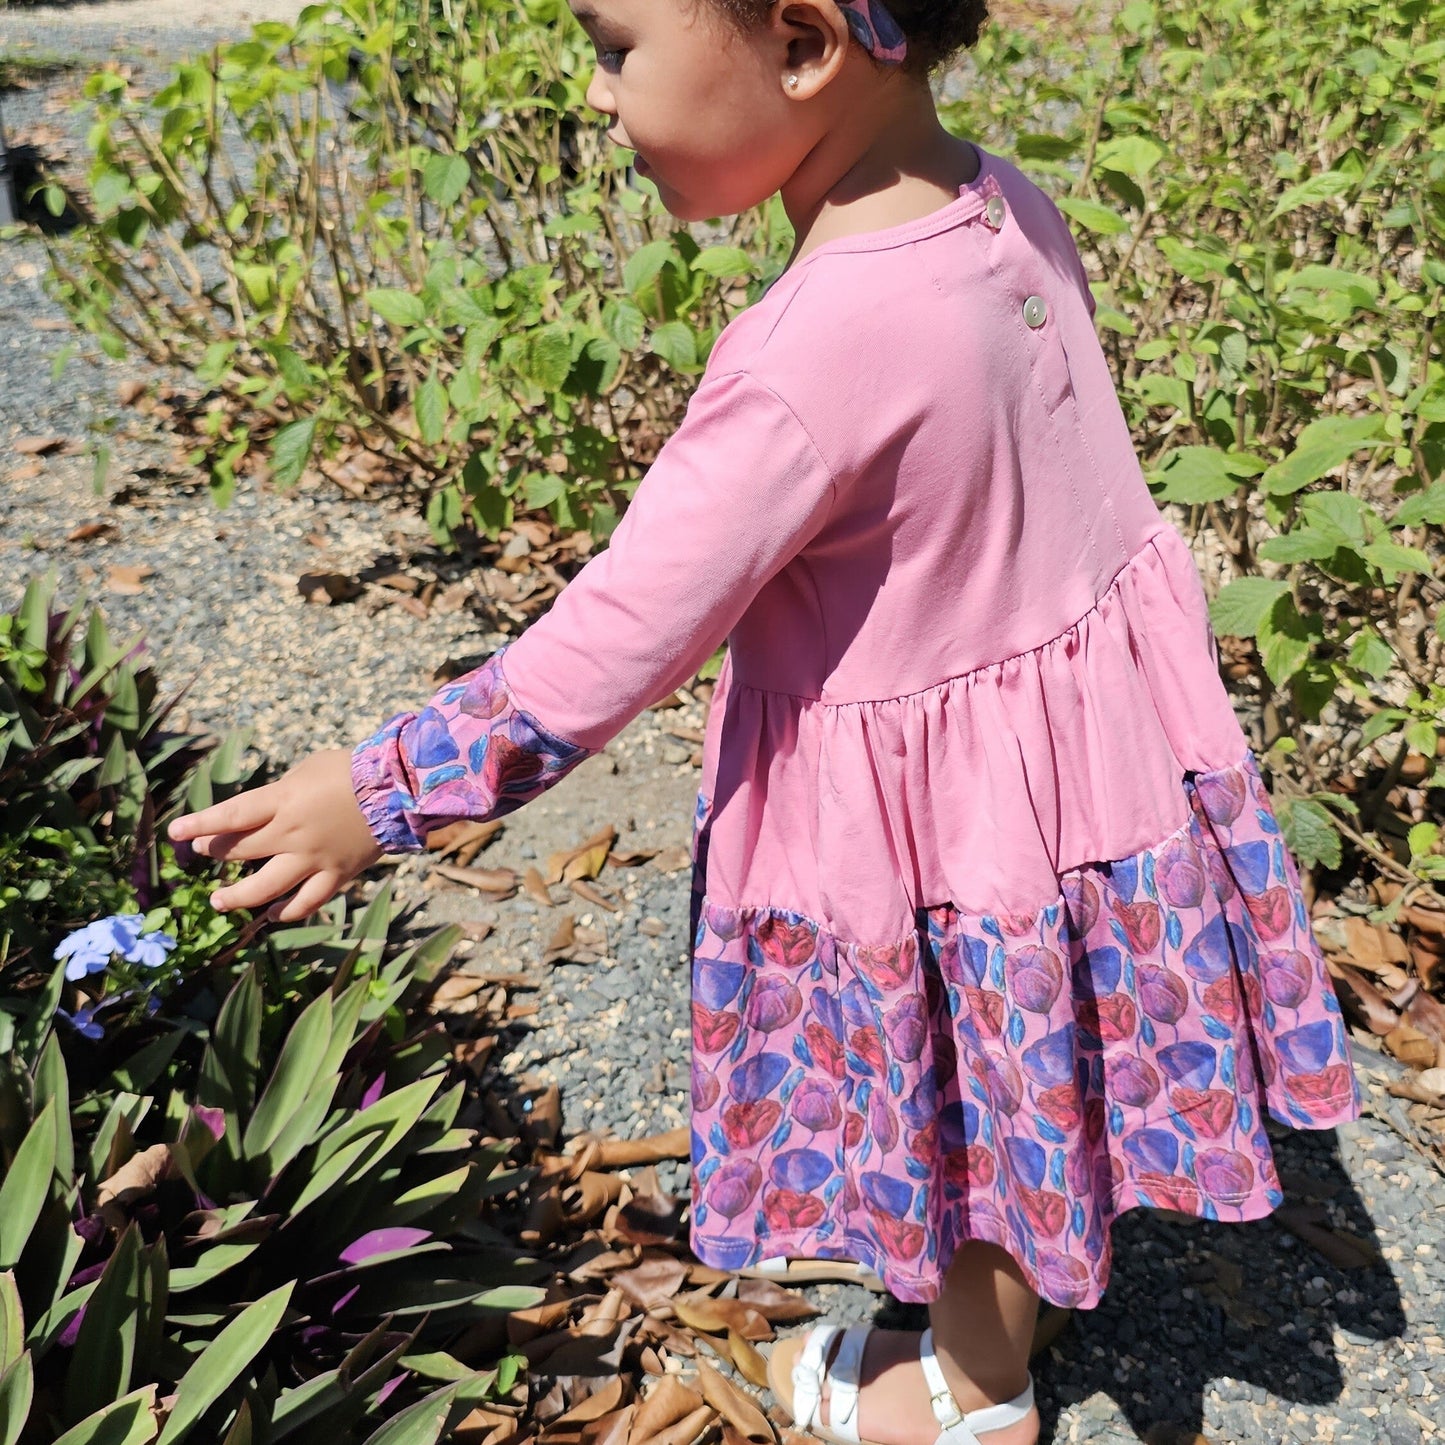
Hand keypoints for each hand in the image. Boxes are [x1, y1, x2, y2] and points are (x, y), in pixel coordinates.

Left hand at [168, 748, 384, 921]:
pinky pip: (307, 902)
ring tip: (219, 901)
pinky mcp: (337, 874)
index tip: (175, 833)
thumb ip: (281, 793)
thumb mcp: (306, 769)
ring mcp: (314, 859)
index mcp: (282, 802)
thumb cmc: (352, 769)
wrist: (399, 788)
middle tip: (203, 854)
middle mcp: (292, 834)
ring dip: (237, 897)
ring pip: (266, 888)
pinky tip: (272, 915)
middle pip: (240, 851)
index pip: (229, 817)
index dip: (199, 826)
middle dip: (214, 852)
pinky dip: (286, 912)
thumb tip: (264, 811)